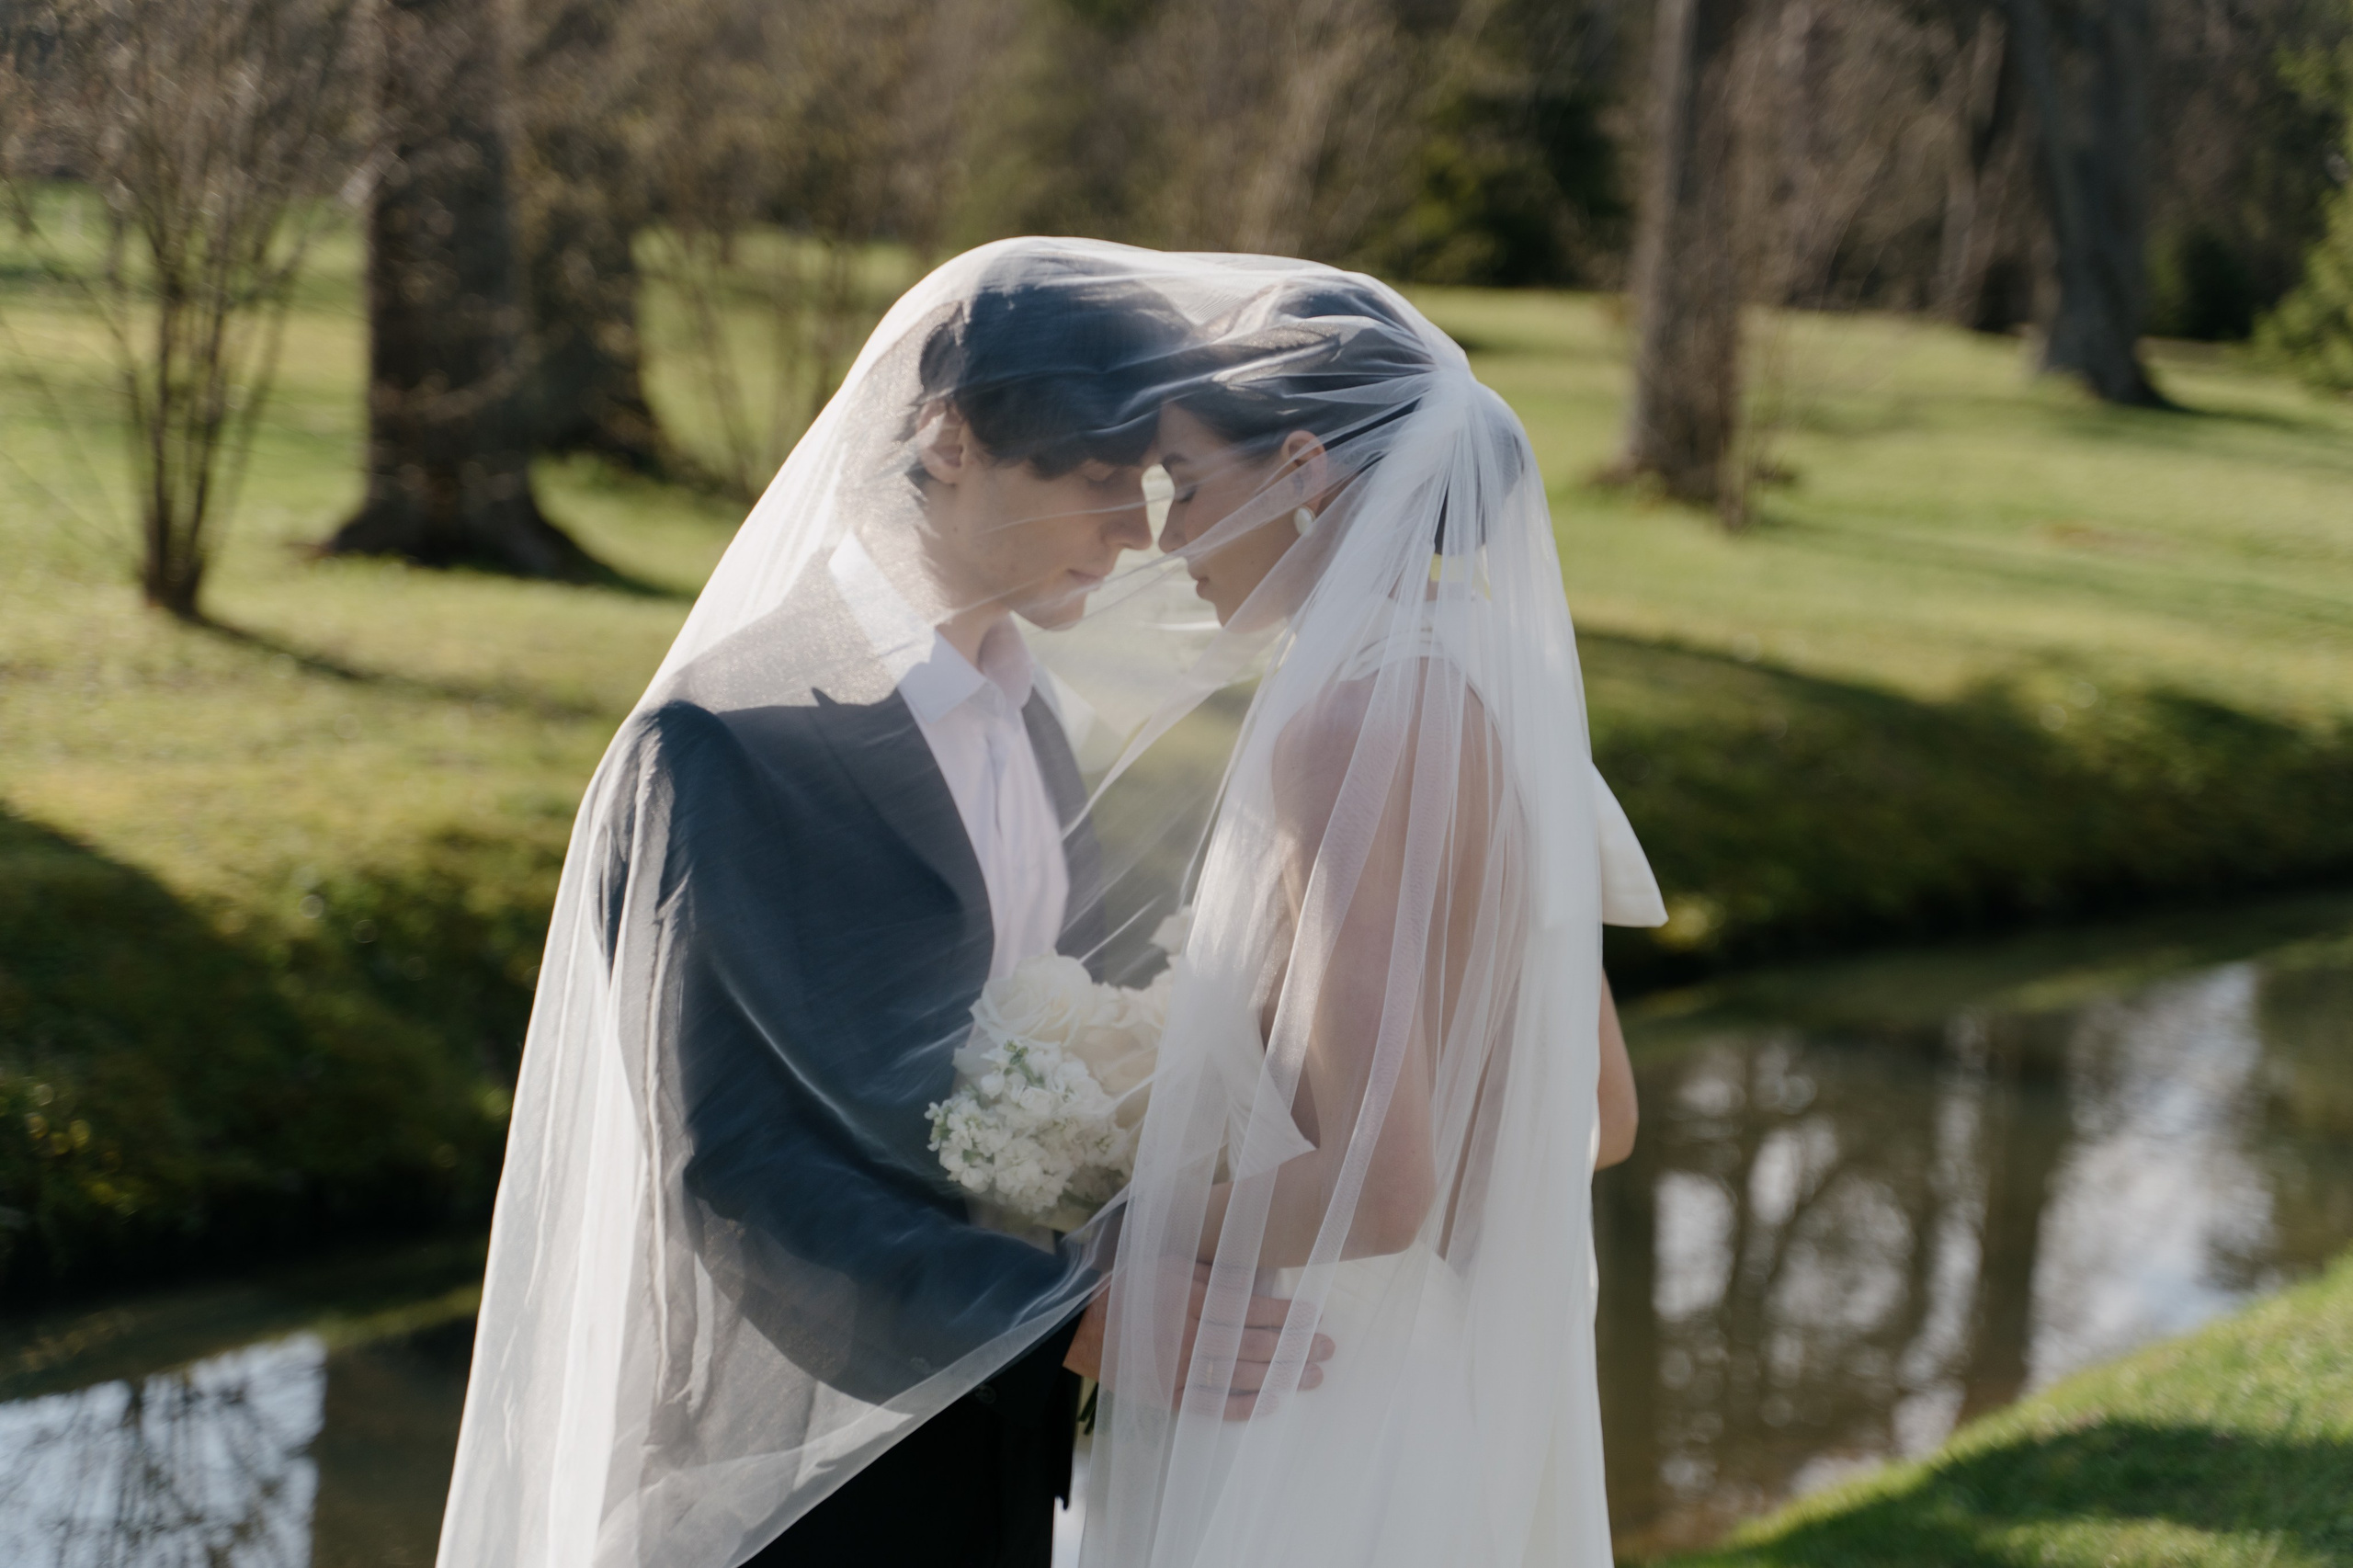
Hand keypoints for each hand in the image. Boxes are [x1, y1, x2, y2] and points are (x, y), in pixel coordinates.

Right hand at [1067, 1261, 1335, 1419]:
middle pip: (1253, 1345)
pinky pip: (1211, 1405)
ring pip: (1240, 1377)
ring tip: (1312, 1377)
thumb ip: (1213, 1272)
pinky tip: (1270, 1403)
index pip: (1249, 1309)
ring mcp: (1178, 1371)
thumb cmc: (1131, 1285)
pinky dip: (1242, 1406)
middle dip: (1295, 1348)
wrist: (1081, 1325)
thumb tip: (1258, 1274)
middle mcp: (1189, 1336)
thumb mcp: (1171, 1263)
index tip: (1314, 1316)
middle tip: (1327, 1349)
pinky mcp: (1167, 1395)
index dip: (1285, 1314)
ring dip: (1281, 1378)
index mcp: (1191, 1299)